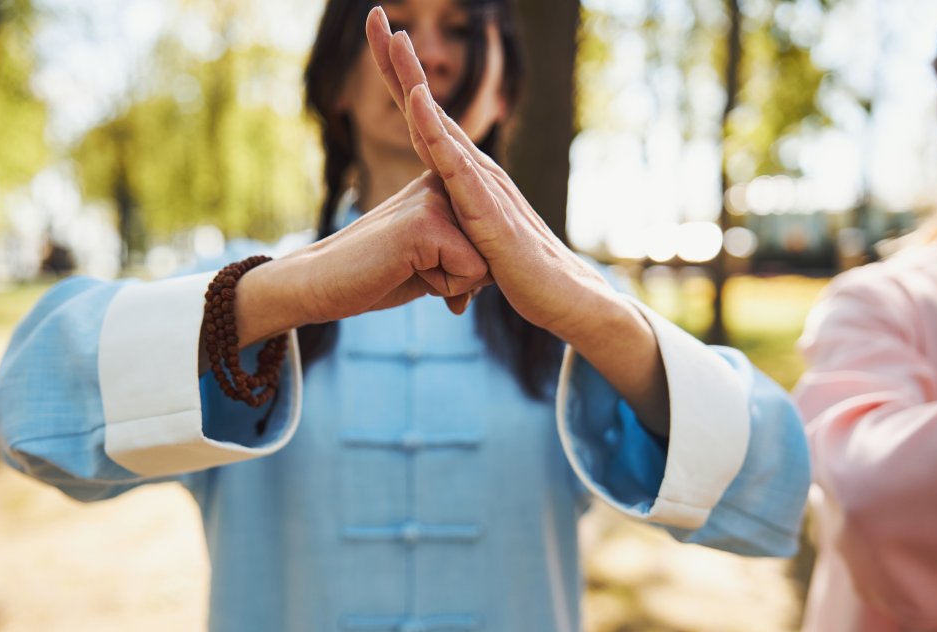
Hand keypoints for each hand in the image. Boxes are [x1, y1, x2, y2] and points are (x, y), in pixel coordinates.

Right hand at [233, 172, 491, 346]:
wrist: (320, 284)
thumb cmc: (373, 278)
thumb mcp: (429, 262)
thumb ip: (464, 255)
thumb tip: (500, 271)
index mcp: (441, 186)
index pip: (486, 241)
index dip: (460, 270)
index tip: (413, 262)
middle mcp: (441, 184)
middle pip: (490, 252)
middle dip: (459, 279)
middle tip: (408, 269)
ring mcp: (433, 200)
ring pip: (483, 264)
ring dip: (450, 284)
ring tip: (405, 268)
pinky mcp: (426, 223)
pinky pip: (469, 273)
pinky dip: (443, 288)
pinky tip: (403, 271)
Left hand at [365, 7, 602, 336]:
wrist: (560, 298)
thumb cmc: (517, 272)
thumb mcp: (469, 245)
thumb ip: (450, 233)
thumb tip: (432, 238)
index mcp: (463, 173)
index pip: (421, 120)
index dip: (398, 81)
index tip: (376, 42)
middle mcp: (474, 166)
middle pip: (427, 105)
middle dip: (400, 62)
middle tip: (377, 16)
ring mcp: (482, 183)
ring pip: (440, 123)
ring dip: (416, 81)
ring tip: (396, 41)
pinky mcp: (488, 208)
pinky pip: (456, 164)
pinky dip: (435, 130)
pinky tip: (418, 101)